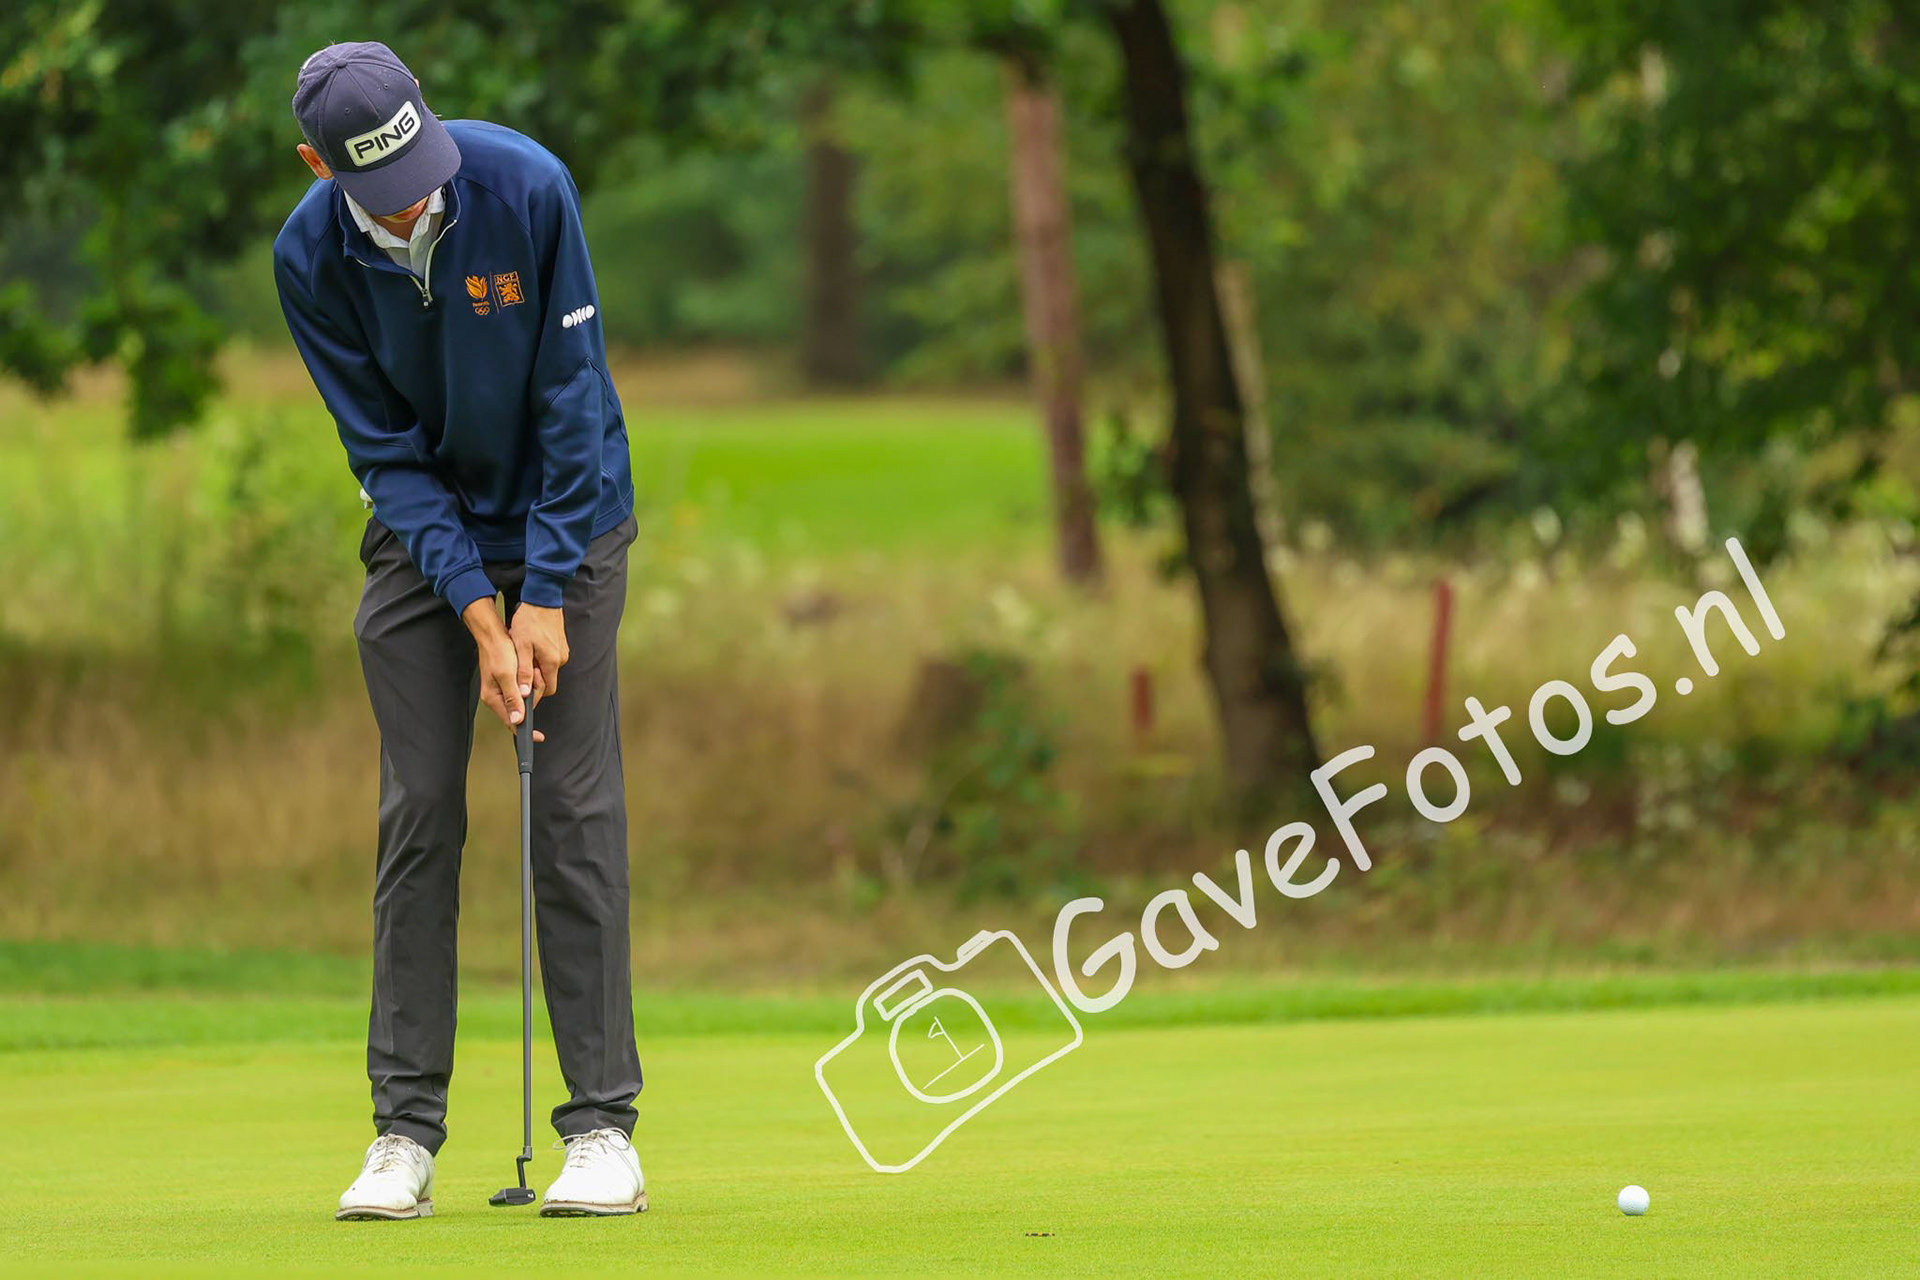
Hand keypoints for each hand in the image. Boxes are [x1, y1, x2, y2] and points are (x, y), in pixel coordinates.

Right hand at [462, 598, 544, 739]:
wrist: (494, 636)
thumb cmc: (498, 653)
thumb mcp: (507, 675)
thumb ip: (513, 698)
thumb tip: (517, 719)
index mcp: (494, 699)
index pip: (511, 722)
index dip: (526, 731)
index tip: (538, 736)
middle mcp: (497, 698)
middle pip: (520, 711)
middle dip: (532, 699)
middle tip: (535, 680)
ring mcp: (501, 691)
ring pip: (524, 700)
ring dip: (532, 688)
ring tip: (532, 671)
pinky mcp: (507, 683)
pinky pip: (523, 690)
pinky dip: (530, 683)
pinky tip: (531, 671)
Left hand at [510, 603, 569, 700]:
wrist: (541, 599)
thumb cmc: (530, 620)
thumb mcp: (521, 647)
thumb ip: (524, 671)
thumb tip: (524, 692)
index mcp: (552, 661)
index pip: (548, 690)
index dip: (535, 693)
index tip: (523, 689)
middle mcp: (560, 658)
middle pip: (548, 679)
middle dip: (534, 679)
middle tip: (520, 667)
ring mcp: (562, 651)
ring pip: (548, 668)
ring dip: (536, 666)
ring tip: (524, 654)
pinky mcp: (560, 644)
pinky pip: (550, 658)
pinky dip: (540, 658)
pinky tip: (530, 647)